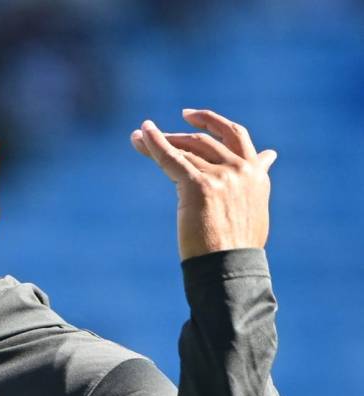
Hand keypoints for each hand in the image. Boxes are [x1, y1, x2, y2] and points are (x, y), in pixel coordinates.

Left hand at [130, 109, 276, 259]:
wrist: (230, 268)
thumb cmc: (238, 244)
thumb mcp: (255, 204)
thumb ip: (257, 177)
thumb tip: (269, 155)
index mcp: (255, 173)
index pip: (235, 135)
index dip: (210, 122)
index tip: (189, 117)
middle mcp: (241, 169)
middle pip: (203, 141)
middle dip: (176, 136)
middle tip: (153, 133)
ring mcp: (221, 176)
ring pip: (184, 150)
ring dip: (159, 141)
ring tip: (138, 138)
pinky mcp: (198, 185)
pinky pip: (170, 158)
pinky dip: (154, 143)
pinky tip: (140, 134)